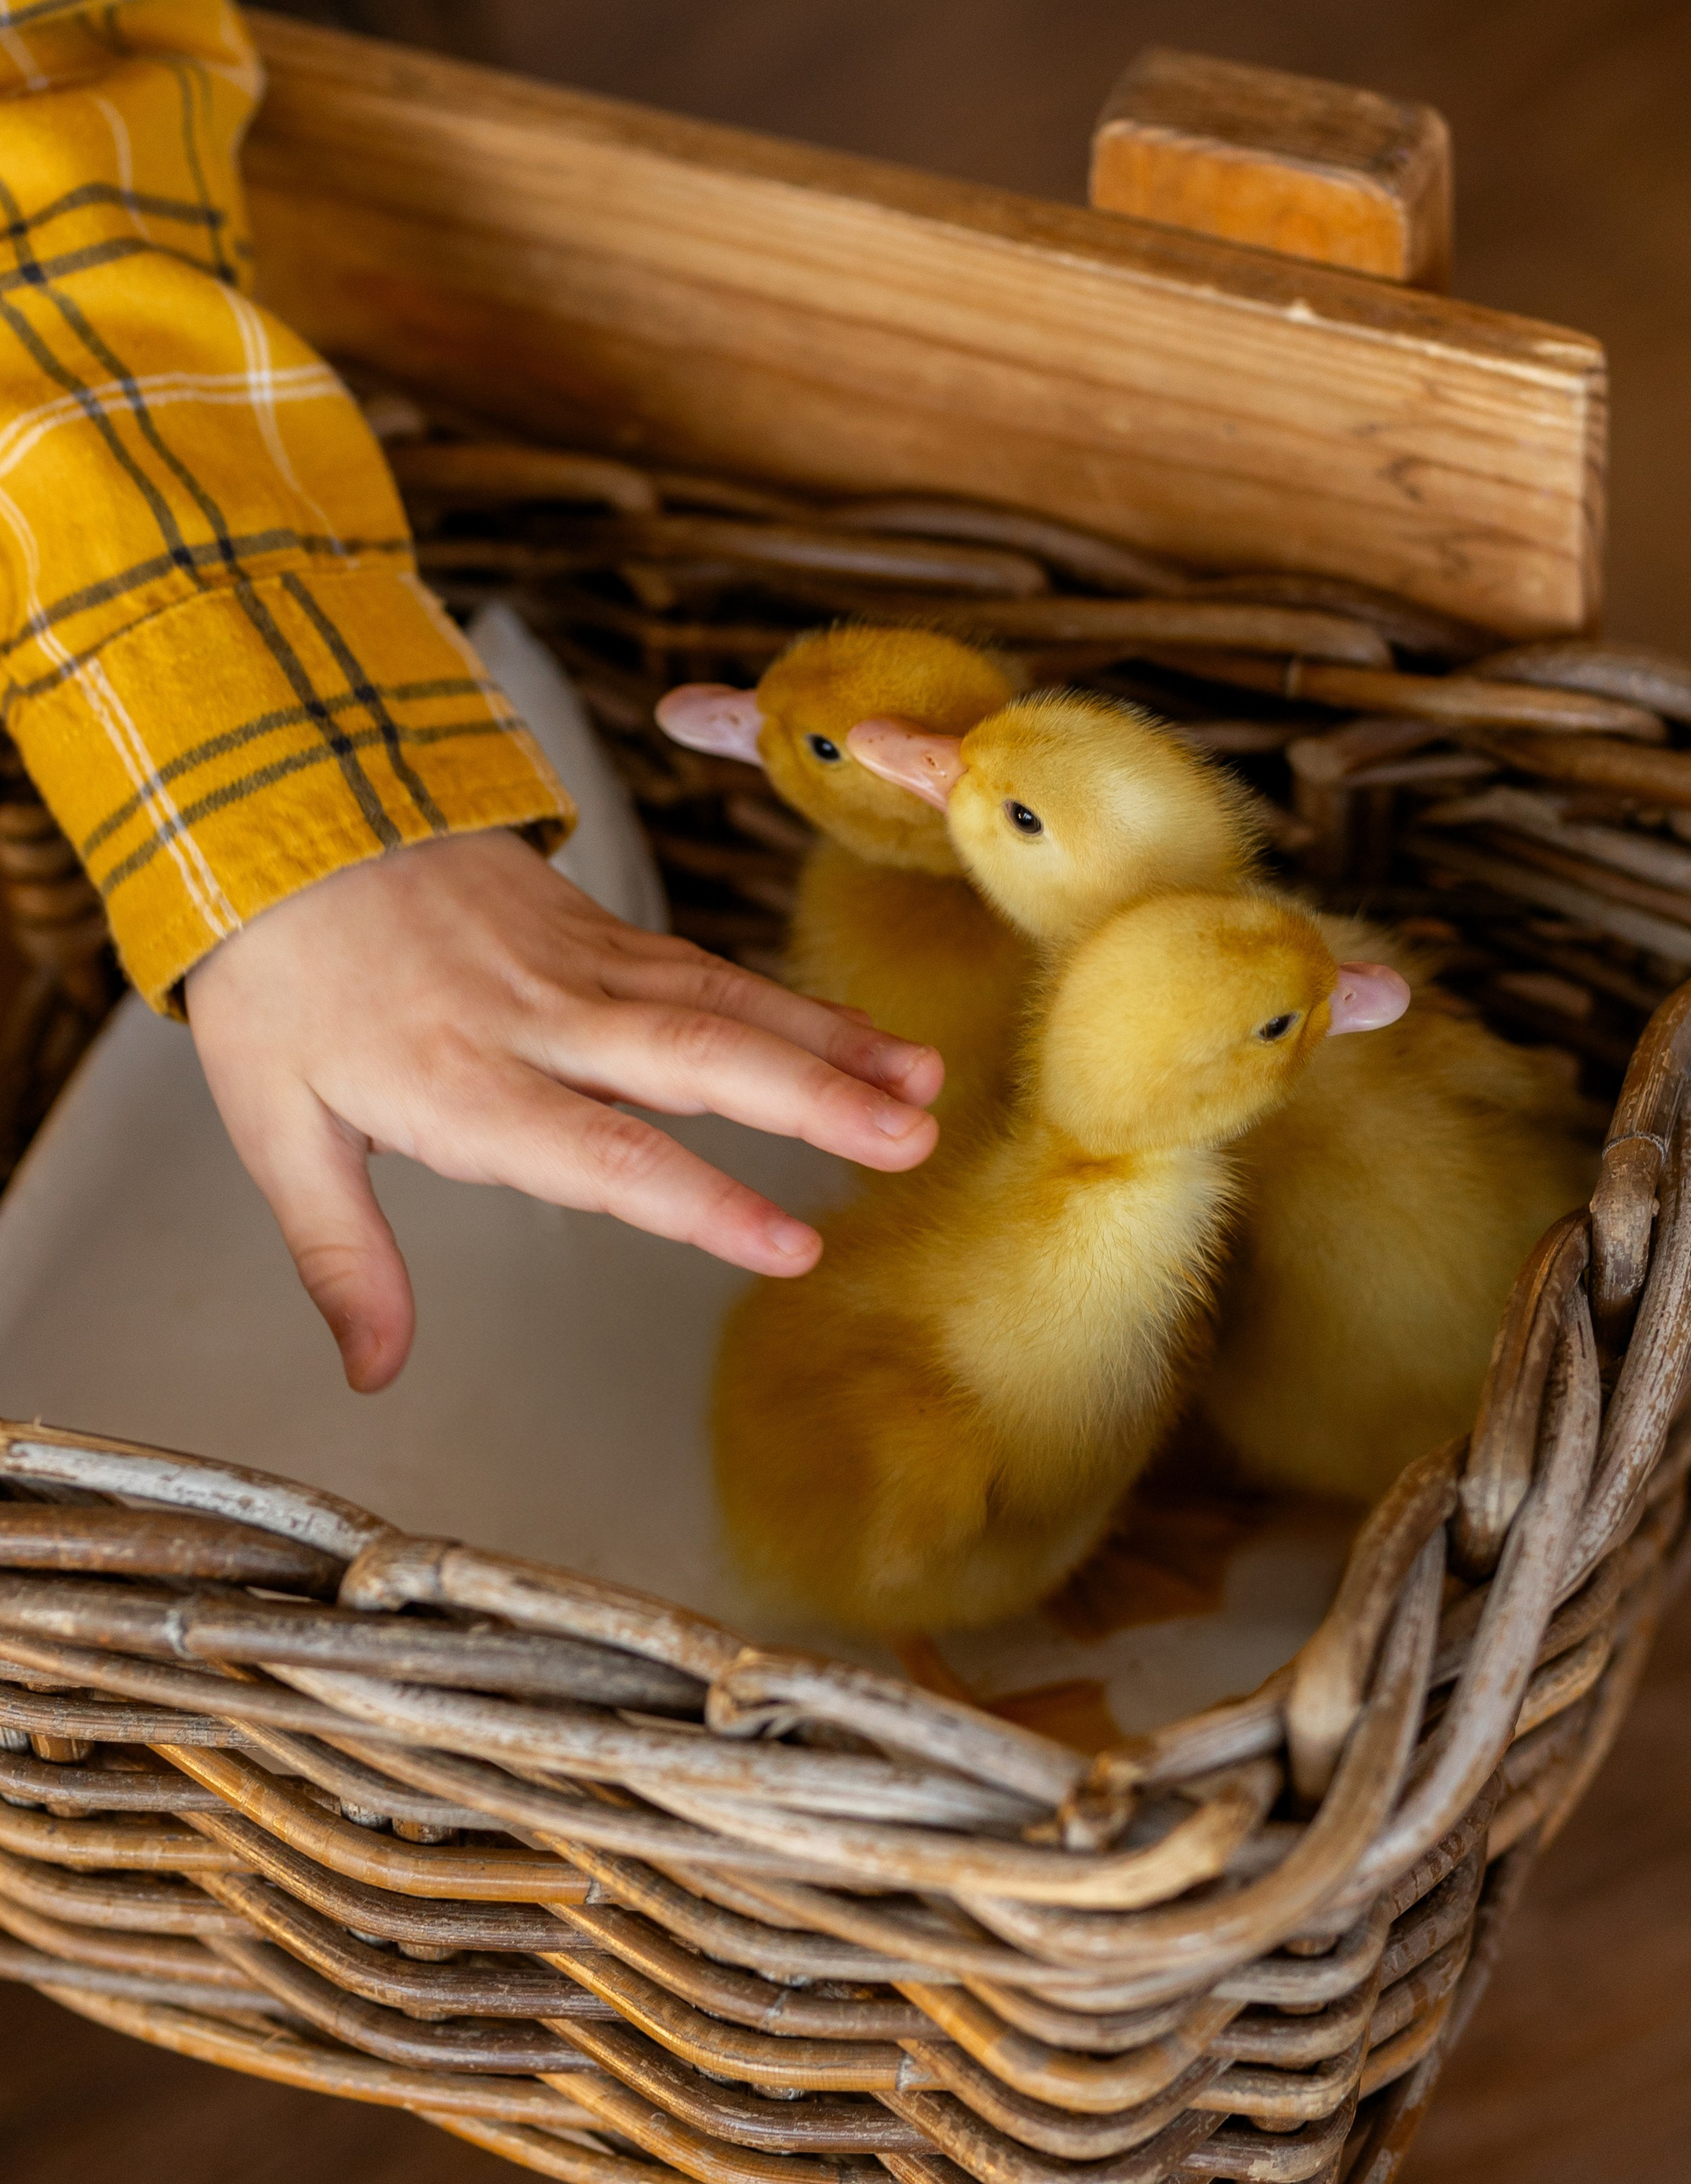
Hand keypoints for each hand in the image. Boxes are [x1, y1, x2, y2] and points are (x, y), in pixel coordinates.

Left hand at [187, 830, 940, 1391]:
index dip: (704, 1203)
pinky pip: (713, 968)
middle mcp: (541, 1019)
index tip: (792, 1246)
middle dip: (814, 1102)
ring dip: (831, 1044)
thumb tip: (373, 1371)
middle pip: (695, 1057)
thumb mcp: (274, 1127)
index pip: (603, 1153)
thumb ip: (339, 1256)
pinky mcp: (602, 930)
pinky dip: (797, 1001)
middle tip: (910, 1142)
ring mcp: (580, 965)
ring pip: (724, 1002)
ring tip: (923, 1088)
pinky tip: (862, 1035)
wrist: (285, 812)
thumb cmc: (283, 979)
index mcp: (462, 1081)